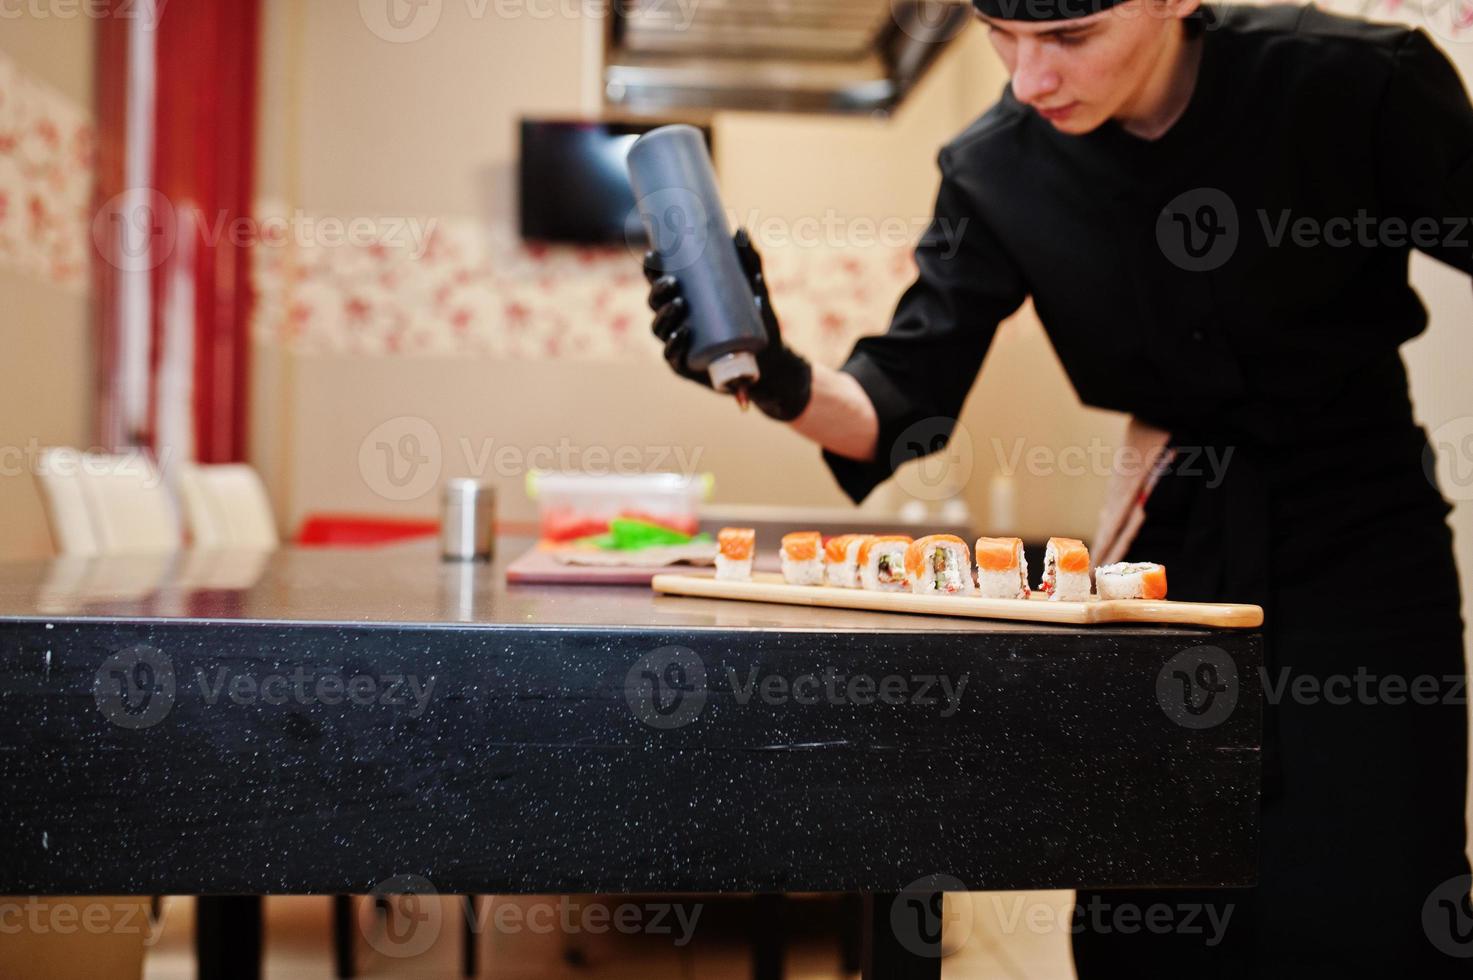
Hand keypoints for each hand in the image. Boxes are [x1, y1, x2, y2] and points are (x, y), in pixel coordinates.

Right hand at [643, 228, 812, 420]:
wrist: (772, 358)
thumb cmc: (757, 319)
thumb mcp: (754, 288)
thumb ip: (749, 261)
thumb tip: (739, 231)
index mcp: (683, 298)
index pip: (659, 281)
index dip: (651, 269)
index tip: (655, 254)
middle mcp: (675, 320)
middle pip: (654, 304)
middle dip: (658, 291)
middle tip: (674, 282)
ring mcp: (678, 344)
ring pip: (659, 329)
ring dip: (664, 316)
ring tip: (680, 304)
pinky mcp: (686, 366)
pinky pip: (672, 356)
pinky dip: (673, 345)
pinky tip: (680, 333)